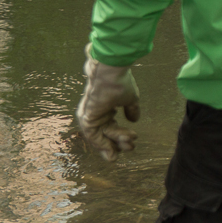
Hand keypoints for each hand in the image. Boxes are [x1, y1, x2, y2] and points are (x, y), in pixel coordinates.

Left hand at [76, 44, 140, 160]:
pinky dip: (103, 145)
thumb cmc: (120, 82)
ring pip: (100, 136)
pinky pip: (93, 136)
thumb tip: (135, 120)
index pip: (110, 128)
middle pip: (105, 134)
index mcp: (105, 109)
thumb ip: (131, 110)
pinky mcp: (86, 118)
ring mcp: (90, 116)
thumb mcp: (130, 98)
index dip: (121, 136)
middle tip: (132, 147)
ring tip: (129, 146)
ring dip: (114, 144)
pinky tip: (113, 150)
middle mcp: (95, 114)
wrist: (111, 72)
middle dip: (118, 143)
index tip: (133, 140)